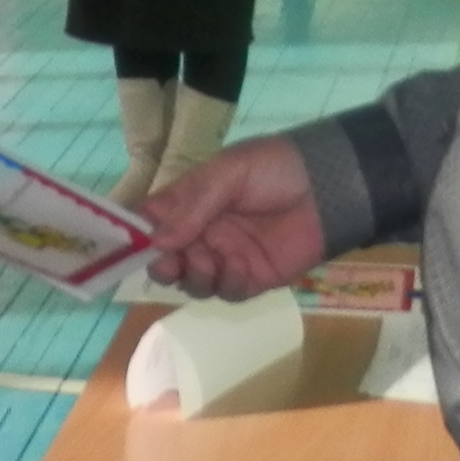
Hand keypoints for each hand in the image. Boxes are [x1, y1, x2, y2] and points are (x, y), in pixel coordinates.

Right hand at [145, 130, 325, 294]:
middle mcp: (204, 233)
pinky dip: (228, 284)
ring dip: (195, 276)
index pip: (152, 222)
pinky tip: (242, 268)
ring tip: (212, 261)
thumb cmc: (275, 169)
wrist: (329, 187)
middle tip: (173, 263)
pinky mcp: (253, 278)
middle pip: (167, 259)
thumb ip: (193, 205)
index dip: (137, 236)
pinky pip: (228, 292)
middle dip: (164, 265)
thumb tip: (155, 240)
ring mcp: (227, 257)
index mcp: (191, 202)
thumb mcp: (229, 172)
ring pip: (193, 281)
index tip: (130, 246)